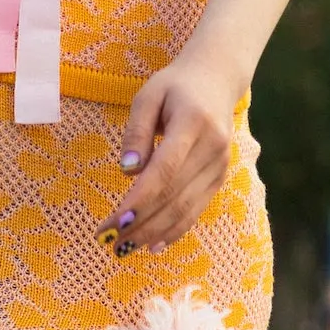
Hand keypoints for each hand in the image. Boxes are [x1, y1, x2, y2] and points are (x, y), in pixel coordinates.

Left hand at [104, 53, 242, 258]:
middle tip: (109, 240)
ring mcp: (220, 165)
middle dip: (140, 223)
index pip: (164, 170)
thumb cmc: (175, 87)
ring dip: (154, 233)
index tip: (115, 221)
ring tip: (124, 248)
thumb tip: (128, 172)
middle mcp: (212, 148)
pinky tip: (153, 245)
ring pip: (186, 208)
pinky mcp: (220, 177)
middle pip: (174, 195)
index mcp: (193, 123)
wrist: (216, 81)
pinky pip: (196, 210)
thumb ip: (135, 131)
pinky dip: (175, 231)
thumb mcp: (148, 96)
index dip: (140, 200)